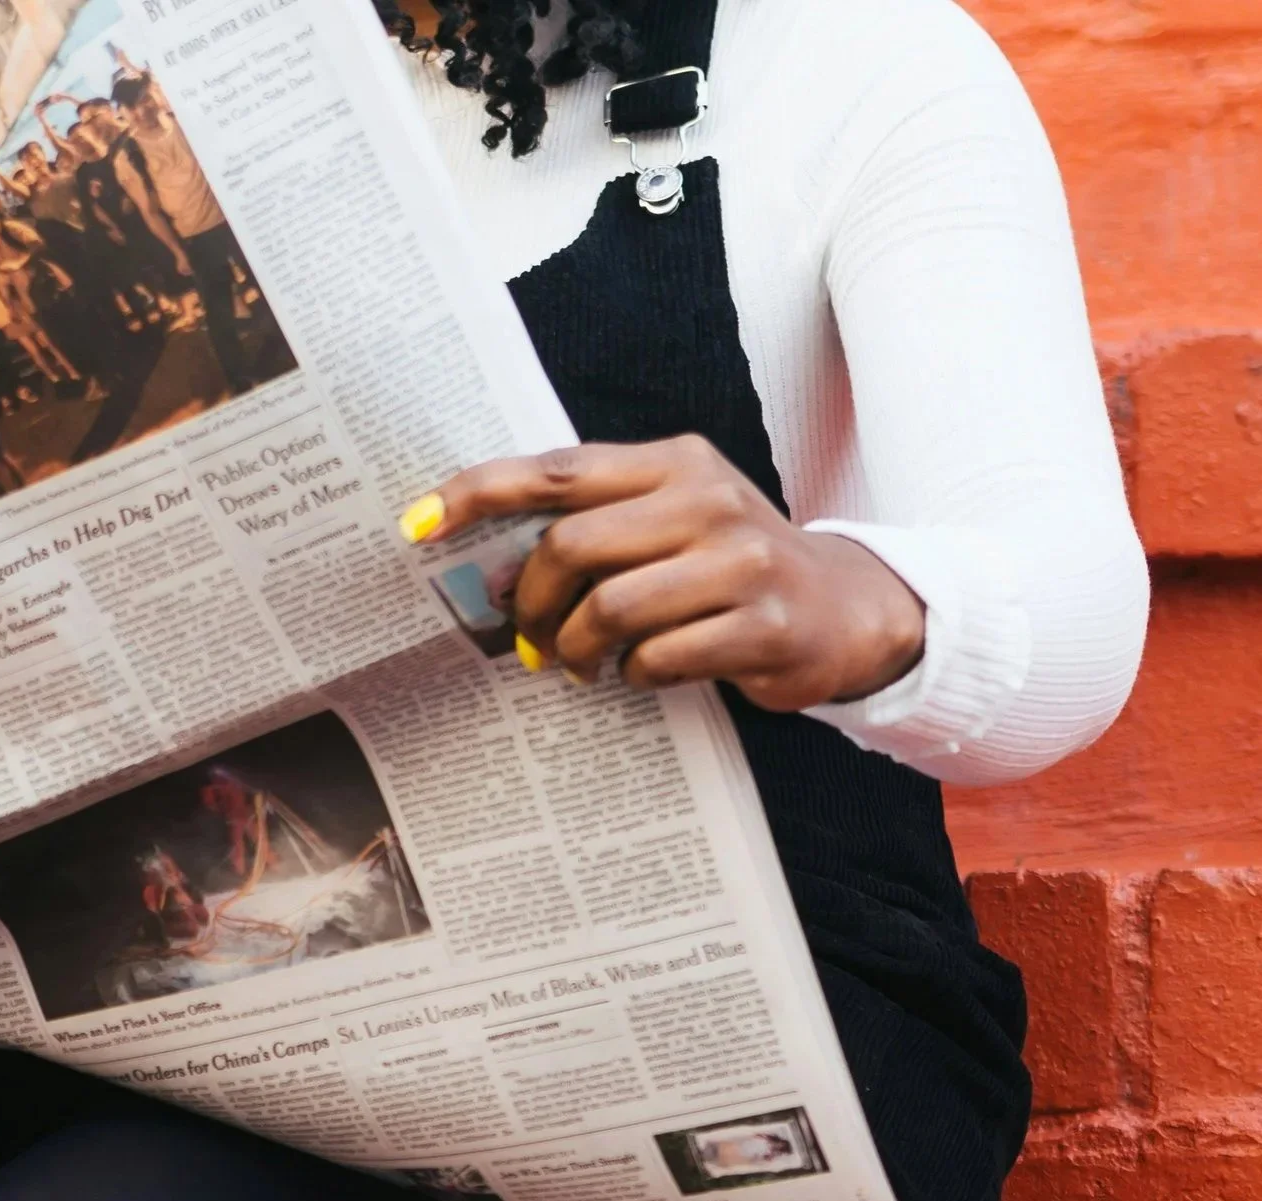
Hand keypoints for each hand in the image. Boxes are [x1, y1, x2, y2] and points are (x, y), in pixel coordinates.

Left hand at [400, 437, 925, 709]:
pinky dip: (634, 676)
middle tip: (524, 639)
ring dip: (574, 649)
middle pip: (572, 545)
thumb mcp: (674, 520)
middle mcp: (708, 501)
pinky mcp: (761, 625)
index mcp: (675, 464)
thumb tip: (492, 563)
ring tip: (575, 664)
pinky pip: (657, 657)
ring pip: (609, 608)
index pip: (558, 470)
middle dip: (530, 602)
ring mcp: (740, 562)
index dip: (479, 492)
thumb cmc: (731, 566)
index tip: (417, 523)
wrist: (844, 609)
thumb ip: (597, 524)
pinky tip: (642, 674)